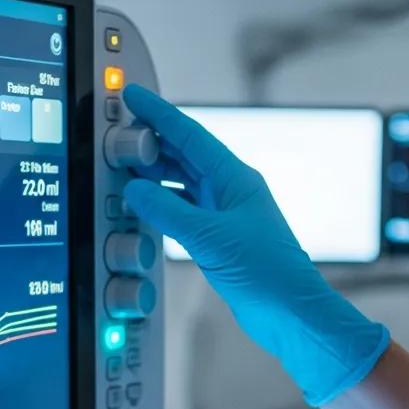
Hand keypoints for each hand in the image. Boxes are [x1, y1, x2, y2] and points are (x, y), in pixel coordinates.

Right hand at [122, 86, 389, 406]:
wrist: (290, 313)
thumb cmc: (265, 273)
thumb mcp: (208, 237)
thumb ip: (167, 211)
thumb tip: (136, 189)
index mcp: (235, 178)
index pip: (190, 135)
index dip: (159, 114)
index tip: (133, 95)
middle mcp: (231, 192)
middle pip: (185, 156)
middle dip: (152, 142)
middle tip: (119, 131)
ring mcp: (227, 216)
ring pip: (184, 184)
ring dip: (156, 175)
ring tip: (126, 164)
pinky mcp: (222, 241)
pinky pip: (186, 212)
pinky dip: (165, 206)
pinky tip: (147, 205)